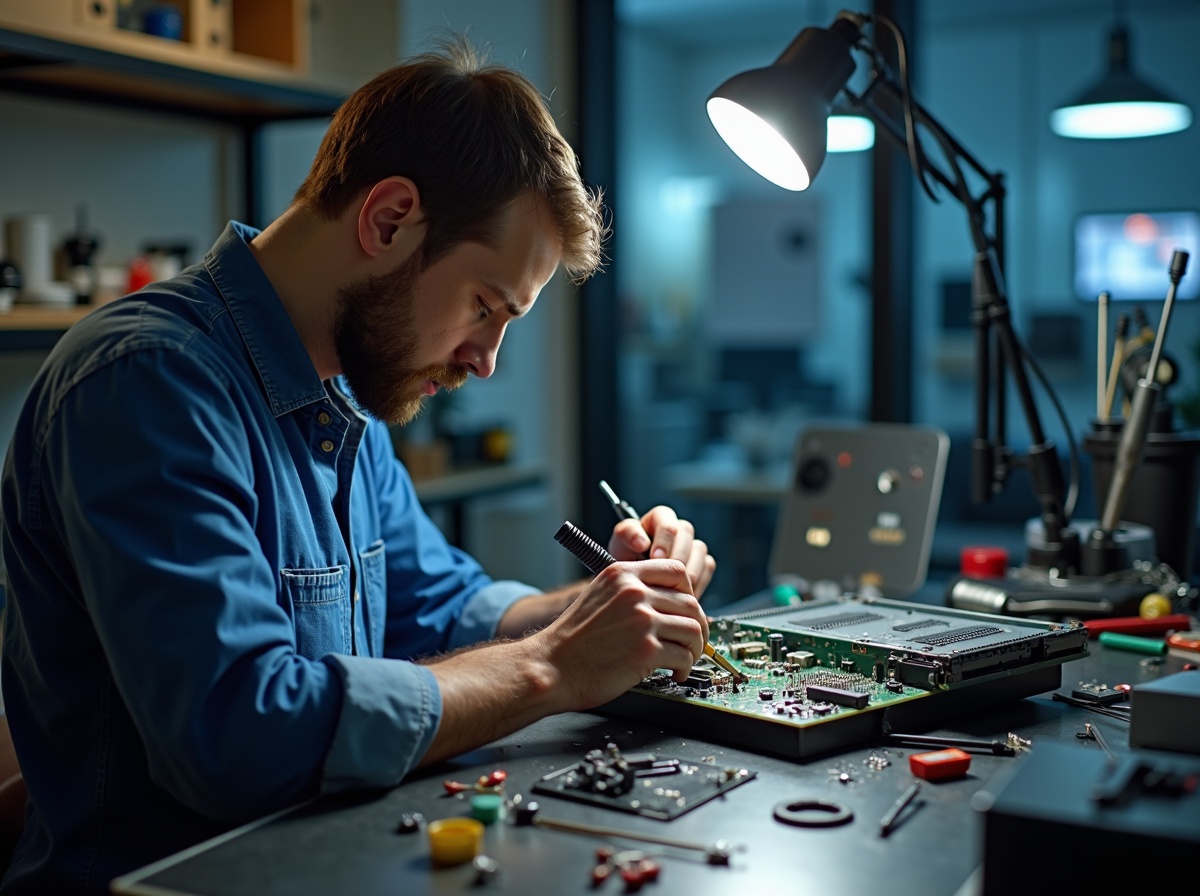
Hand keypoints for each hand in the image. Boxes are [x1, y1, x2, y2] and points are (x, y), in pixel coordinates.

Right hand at [532, 559, 707, 710]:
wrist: (551, 667)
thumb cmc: (573, 640)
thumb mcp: (599, 596)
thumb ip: (630, 592)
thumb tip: (670, 602)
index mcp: (622, 574)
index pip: (676, 571)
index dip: (689, 593)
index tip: (686, 611)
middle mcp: (634, 593)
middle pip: (691, 603)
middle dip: (698, 626)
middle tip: (692, 642)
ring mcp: (641, 620)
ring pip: (693, 629)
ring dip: (695, 648)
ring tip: (685, 659)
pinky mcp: (646, 650)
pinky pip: (684, 655)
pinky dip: (684, 667)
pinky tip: (674, 672)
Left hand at [608, 505, 716, 598]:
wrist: (636, 587)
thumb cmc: (625, 561)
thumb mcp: (620, 544)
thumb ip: (627, 535)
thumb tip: (642, 542)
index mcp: (658, 518)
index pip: (666, 519)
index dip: (664, 539)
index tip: (655, 558)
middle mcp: (677, 528)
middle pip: (686, 533)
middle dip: (676, 556)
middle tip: (665, 575)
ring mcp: (692, 544)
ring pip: (699, 550)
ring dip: (687, 569)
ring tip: (672, 587)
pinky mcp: (703, 561)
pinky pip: (708, 565)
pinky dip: (697, 579)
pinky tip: (682, 591)